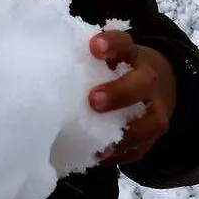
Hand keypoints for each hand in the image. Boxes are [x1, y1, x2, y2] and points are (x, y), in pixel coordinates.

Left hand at [88, 31, 176, 165]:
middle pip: (145, 82)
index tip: (93, 47)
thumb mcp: (106, 58)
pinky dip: (121, 154)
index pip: (125, 43)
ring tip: (100, 143)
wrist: (156, 87)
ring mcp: (156, 108)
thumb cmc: (115, 71)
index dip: (112, 43)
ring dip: (126, 132)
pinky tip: (100, 156)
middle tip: (94, 100)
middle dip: (120, 92)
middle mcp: (149, 79)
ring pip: (153, 121)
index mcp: (132, 55)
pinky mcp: (152, 136)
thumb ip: (84, 61)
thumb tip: (43, 66)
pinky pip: (142, 149)